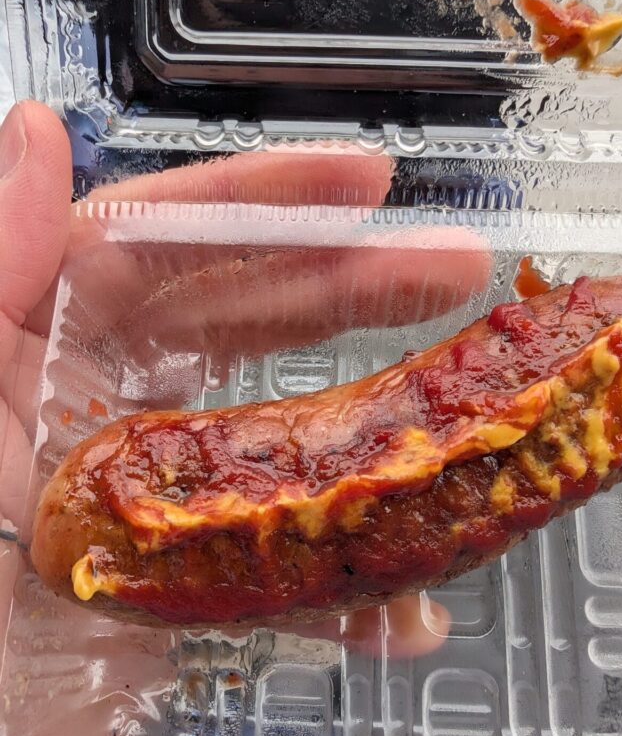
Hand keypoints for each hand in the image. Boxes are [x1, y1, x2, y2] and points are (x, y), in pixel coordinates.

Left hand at [0, 102, 490, 735]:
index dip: (262, 202)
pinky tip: (408, 602)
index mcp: (31, 359)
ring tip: (464, 412)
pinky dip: (347, 585)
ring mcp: (151, 504)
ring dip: (374, 426)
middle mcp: (95, 416)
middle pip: (238, 323)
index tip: (369, 181)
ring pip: (277, 437)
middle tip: (457, 270)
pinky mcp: (182, 591)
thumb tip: (36, 133)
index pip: (154, 247)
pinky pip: (280, 567)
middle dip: (352, 287)